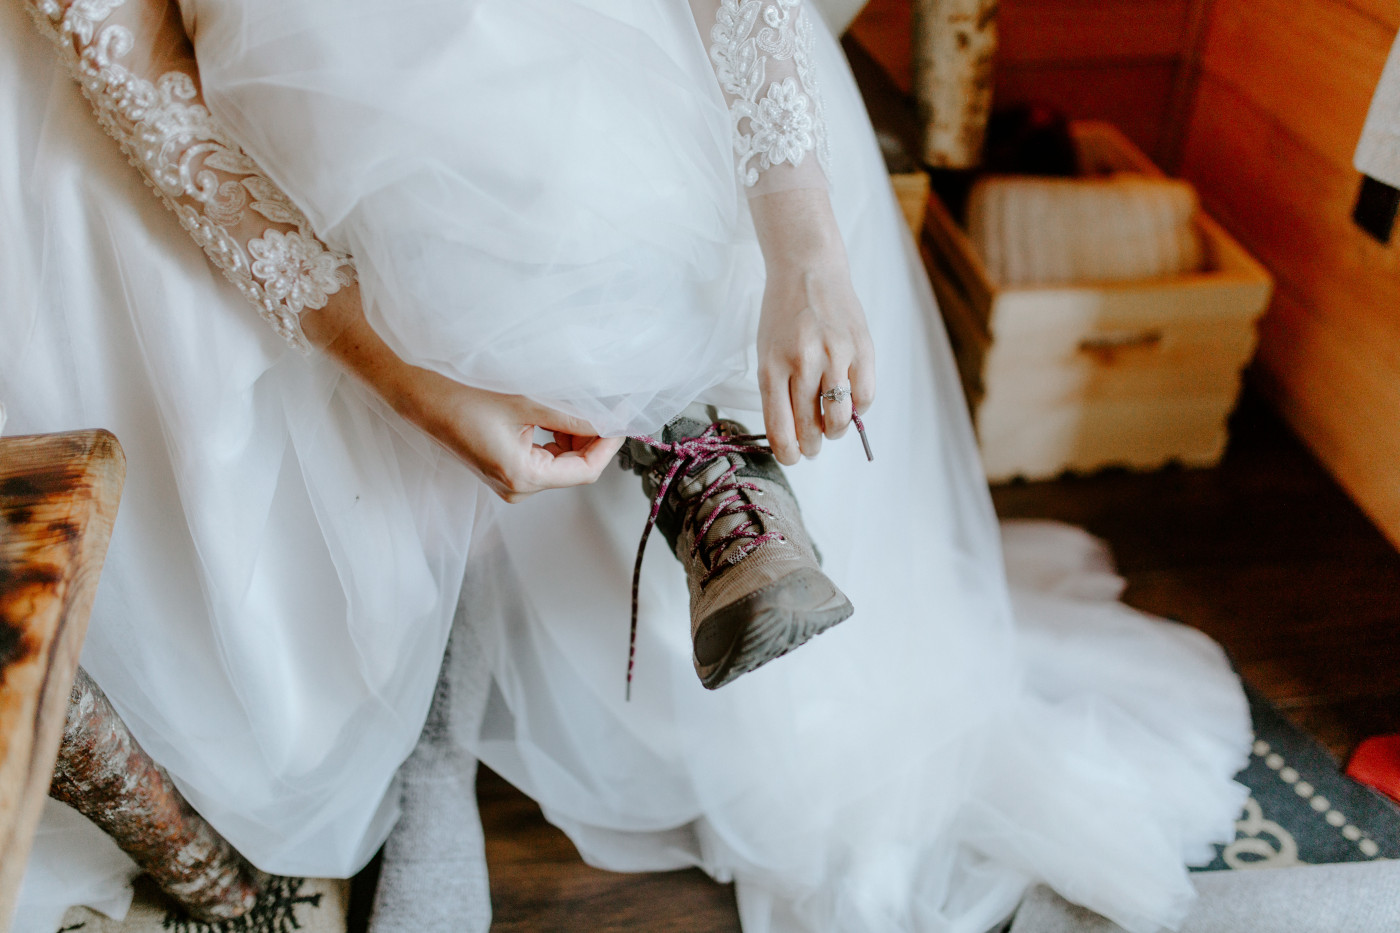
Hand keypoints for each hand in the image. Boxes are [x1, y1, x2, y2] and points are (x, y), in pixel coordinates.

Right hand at [303, 286, 622, 501]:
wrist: (407, 375)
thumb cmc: (457, 386)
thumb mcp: (528, 396)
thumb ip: (577, 412)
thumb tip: (614, 417)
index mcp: (520, 478)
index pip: (586, 470)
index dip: (609, 440)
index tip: (622, 410)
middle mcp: (512, 483)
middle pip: (573, 463)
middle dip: (591, 431)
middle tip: (605, 396)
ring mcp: (502, 471)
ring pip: (557, 453)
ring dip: (572, 425)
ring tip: (578, 392)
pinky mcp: (495, 456)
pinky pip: (539, 446)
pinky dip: (553, 424)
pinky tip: (553, 398)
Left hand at [750, 189, 875, 464]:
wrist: (807, 269)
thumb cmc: (783, 315)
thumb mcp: (766, 351)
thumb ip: (778, 390)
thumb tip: (794, 433)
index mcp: (772, 366)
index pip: (780, 426)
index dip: (787, 452)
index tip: (791, 458)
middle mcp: (804, 362)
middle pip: (810, 428)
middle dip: (811, 446)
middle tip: (811, 447)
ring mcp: (835, 355)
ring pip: (839, 418)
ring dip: (835, 431)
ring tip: (831, 428)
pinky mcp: (862, 348)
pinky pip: (865, 396)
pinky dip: (858, 408)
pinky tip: (849, 402)